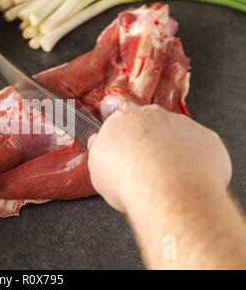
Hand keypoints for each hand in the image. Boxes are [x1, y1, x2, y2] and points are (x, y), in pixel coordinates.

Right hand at [87, 105, 231, 211]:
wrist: (165, 188)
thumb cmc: (127, 178)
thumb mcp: (96, 169)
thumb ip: (99, 152)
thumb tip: (98, 144)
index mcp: (122, 119)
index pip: (121, 128)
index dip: (123, 146)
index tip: (125, 160)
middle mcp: (153, 115)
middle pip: (151, 128)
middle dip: (150, 146)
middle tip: (146, 171)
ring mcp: (182, 124)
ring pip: (178, 138)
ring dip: (174, 154)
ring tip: (168, 180)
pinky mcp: (207, 138)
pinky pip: (201, 150)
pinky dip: (197, 164)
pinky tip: (188, 180)